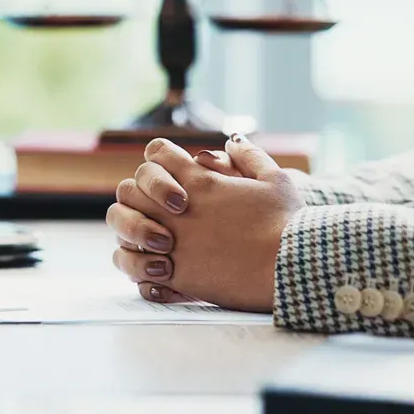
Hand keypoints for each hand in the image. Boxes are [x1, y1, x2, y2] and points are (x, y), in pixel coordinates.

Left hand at [105, 134, 301, 311]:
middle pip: (129, 189)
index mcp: (198, 180)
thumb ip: (249, 156)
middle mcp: (176, 208)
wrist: (289, 266)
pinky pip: (134, 266)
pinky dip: (138, 265)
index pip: (156, 153)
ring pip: (123, 227)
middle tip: (156, 207)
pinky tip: (155, 266)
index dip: (159, 159)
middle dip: (139, 195)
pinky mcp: (174, 273)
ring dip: (131, 230)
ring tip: (150, 239)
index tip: (171, 173)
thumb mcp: (275, 179)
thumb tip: (233, 140)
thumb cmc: (286, 222)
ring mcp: (172, 240)